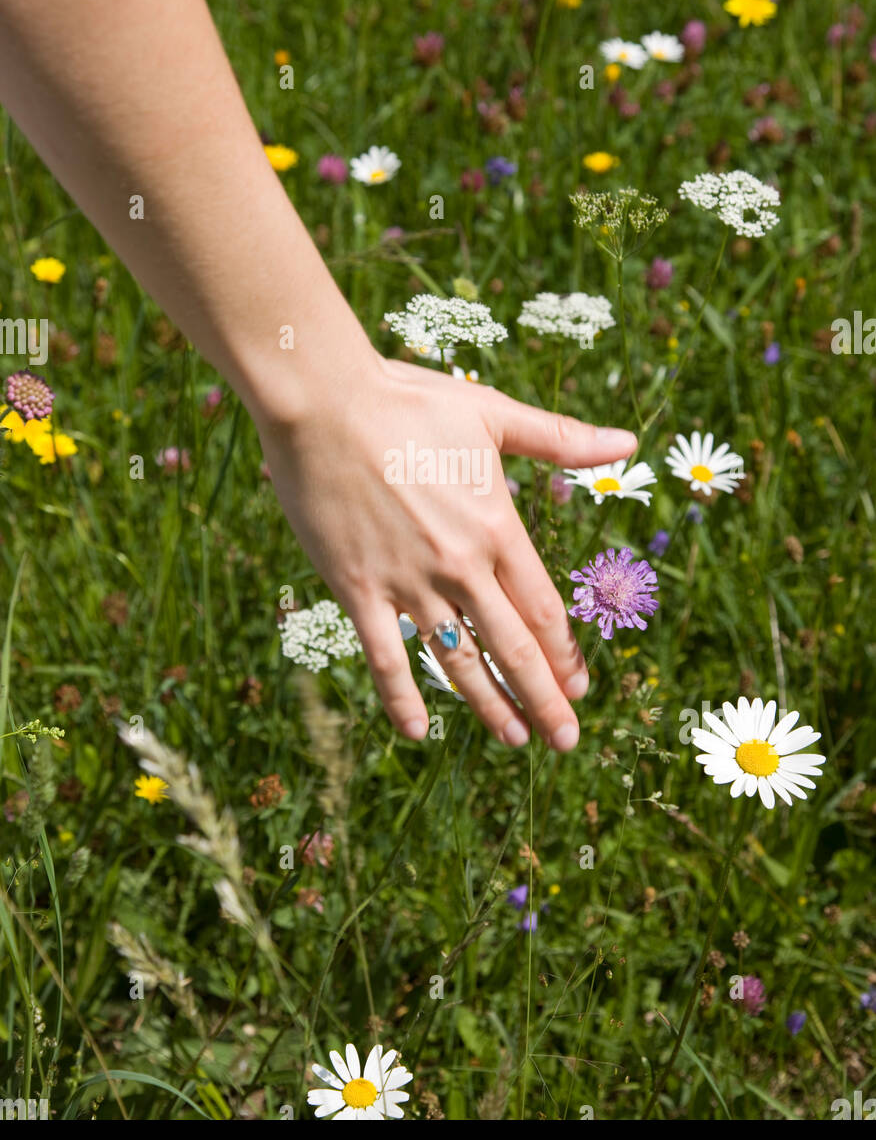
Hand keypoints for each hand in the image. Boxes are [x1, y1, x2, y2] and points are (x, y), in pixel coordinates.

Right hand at [257, 355, 636, 750]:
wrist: (323, 402)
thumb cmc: (407, 400)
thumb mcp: (493, 413)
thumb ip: (561, 438)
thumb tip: (627, 440)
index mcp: (498, 527)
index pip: (544, 610)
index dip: (567, 655)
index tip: (582, 686)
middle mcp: (461, 565)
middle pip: (514, 648)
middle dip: (545, 699)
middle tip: (565, 739)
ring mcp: (409, 582)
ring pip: (459, 661)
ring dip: (490, 706)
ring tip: (515, 740)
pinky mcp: (358, 588)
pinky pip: (384, 657)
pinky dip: (401, 698)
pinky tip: (418, 733)